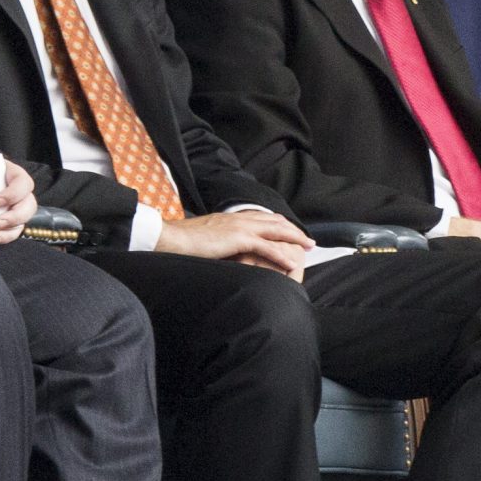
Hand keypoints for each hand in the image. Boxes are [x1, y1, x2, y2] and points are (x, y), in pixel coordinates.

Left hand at [0, 142, 39, 245]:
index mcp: (8, 173)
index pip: (22, 182)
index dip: (14, 193)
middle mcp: (13, 192)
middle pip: (29, 204)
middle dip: (16, 216)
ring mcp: (9, 209)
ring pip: (22, 222)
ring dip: (10, 231)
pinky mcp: (2, 224)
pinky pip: (10, 234)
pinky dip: (3, 238)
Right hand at [153, 208, 311, 276]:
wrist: (172, 238)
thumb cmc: (184, 241)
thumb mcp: (206, 238)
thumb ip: (218, 240)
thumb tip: (221, 248)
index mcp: (232, 218)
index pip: (262, 218)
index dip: (279, 224)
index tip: (291, 231)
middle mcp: (239, 219)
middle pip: (275, 222)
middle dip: (293, 230)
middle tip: (308, 240)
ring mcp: (240, 227)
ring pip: (276, 231)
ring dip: (294, 239)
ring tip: (308, 247)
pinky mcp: (238, 239)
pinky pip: (266, 247)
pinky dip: (281, 254)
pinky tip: (291, 262)